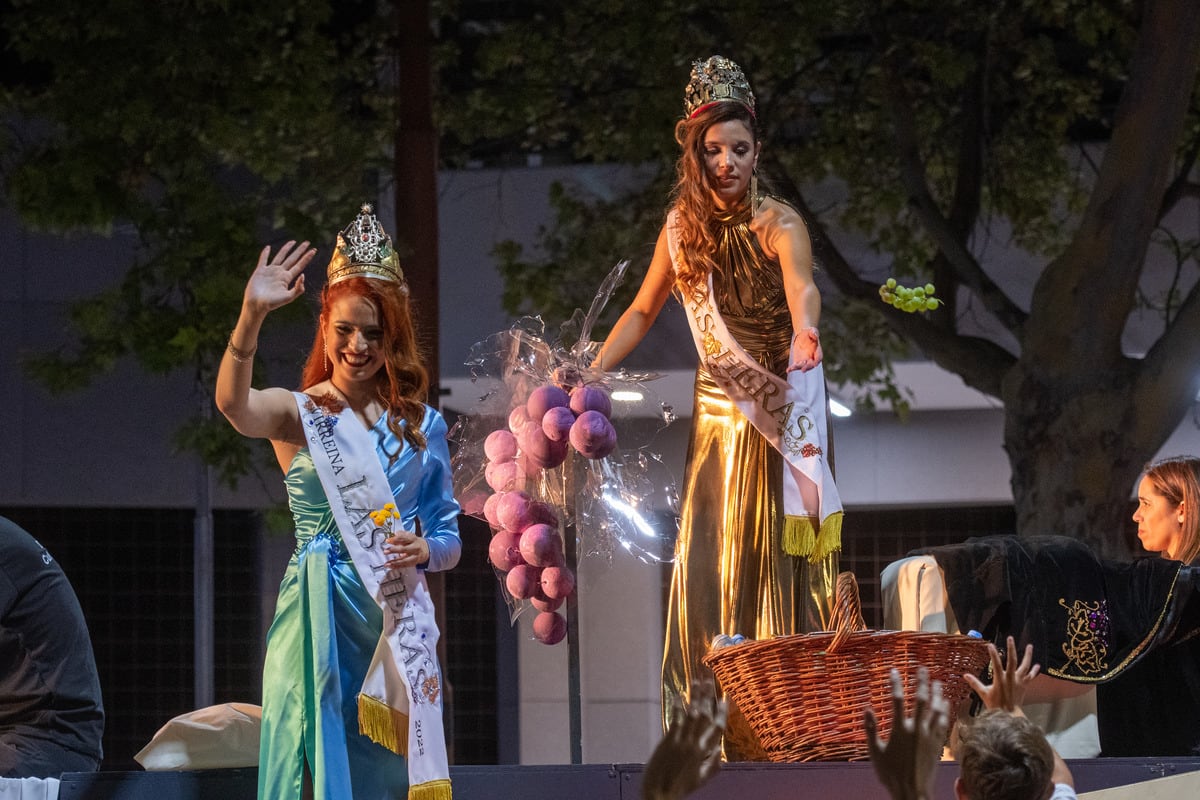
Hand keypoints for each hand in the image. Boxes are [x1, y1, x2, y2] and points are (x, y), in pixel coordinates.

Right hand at [243, 240, 314, 314]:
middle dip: (300, 250)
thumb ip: (298, 288)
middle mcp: (280, 273)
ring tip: (293, 242)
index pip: (299, 265)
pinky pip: (263, 260)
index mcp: (287, 278)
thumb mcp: (289, 297)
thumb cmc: (272, 303)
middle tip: (307, 242)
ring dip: (286, 249)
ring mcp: (270, 271)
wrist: (257, 305)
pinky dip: (265, 253)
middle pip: (292, 259)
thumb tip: (303, 275)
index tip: (314, 250)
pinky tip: (268, 247)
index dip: (306, 257)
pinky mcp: (260, 271)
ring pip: (280, 256)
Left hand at [384, 530, 429, 568]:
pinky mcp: (413, 563)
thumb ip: (402, 535)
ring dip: (395, 562)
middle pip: (404, 549)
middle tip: (386, 551)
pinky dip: (396, 566)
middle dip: (394, 550)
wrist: (426, 550)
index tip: (388, 540)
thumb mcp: (410, 536)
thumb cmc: (415, 542)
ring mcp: (415, 556)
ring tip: (387, 563)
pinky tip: (390, 566)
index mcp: (414, 540)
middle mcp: (415, 548)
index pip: (404, 539)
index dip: (395, 539)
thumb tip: (395, 534)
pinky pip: (404, 565)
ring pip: (404, 560)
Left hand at [642, 678, 726, 799]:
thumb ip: (713, 765)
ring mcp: (681, 740)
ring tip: (696, 681)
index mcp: (704, 753)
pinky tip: (679, 695)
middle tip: (710, 680)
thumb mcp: (702, 779)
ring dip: (694, 696)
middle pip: (705, 716)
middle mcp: (695, 743)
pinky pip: (676, 719)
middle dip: (708, 697)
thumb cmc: (681, 787)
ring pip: (692, 714)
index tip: (725, 698)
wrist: (660, 792)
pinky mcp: (668, 740)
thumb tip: (720, 750)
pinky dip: (678, 706)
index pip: (718, 728)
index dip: (722, 712)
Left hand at [787, 327, 822, 372]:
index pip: (819, 357)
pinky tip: (788, 370)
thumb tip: (815, 334)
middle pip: (810, 364)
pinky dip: (792, 368)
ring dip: (798, 368)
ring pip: (802, 366)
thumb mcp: (812, 331)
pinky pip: (795, 366)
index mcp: (817, 351)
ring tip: (792, 368)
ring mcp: (805, 360)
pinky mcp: (798, 361)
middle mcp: (812, 357)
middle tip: (803, 370)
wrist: (803, 336)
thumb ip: (814, 332)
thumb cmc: (809, 333)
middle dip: (807, 367)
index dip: (817, 361)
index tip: (815, 364)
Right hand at [864, 666, 948, 799]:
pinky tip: (945, 704)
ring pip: (936, 710)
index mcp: (899, 729)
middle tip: (922, 669)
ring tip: (937, 682)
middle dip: (921, 682)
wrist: (911, 792)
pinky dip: (944, 711)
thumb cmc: (890, 773)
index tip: (893, 671)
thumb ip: (870, 728)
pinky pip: (943, 724)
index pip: (897, 700)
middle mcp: (916, 730)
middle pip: (921, 700)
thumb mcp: (874, 751)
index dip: (895, 683)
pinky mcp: (937, 745)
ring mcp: (929, 737)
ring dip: (937, 694)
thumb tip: (866, 708)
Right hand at [964, 636, 1039, 712]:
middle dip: (1011, 649)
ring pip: (1025, 666)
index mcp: (1000, 680)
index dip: (993, 654)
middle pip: (1012, 661)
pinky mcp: (1024, 685)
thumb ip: (975, 683)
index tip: (990, 645)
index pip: (996, 664)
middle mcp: (1011, 679)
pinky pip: (1031, 676)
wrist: (1010, 715)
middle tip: (1010, 638)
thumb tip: (965, 675)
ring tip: (1030, 646)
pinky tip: (1037, 665)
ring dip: (1028, 656)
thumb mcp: (984, 694)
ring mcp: (1019, 681)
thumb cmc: (996, 705)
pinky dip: (1034, 671)